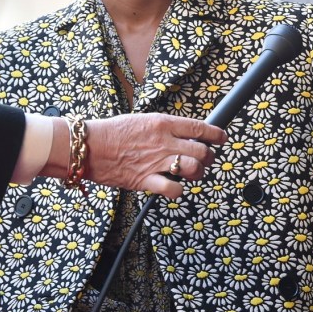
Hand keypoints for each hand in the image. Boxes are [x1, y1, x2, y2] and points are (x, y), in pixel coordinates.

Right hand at [41, 113, 226, 196]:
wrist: (90, 146)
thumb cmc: (113, 132)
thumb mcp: (143, 120)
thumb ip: (164, 128)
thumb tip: (182, 134)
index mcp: (163, 123)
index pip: (199, 128)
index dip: (216, 135)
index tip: (221, 138)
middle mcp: (164, 142)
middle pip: (202, 151)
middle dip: (209, 158)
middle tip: (206, 160)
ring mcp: (156, 162)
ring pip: (193, 169)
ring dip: (197, 173)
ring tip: (192, 173)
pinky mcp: (146, 180)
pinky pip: (173, 189)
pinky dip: (178, 191)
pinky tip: (174, 187)